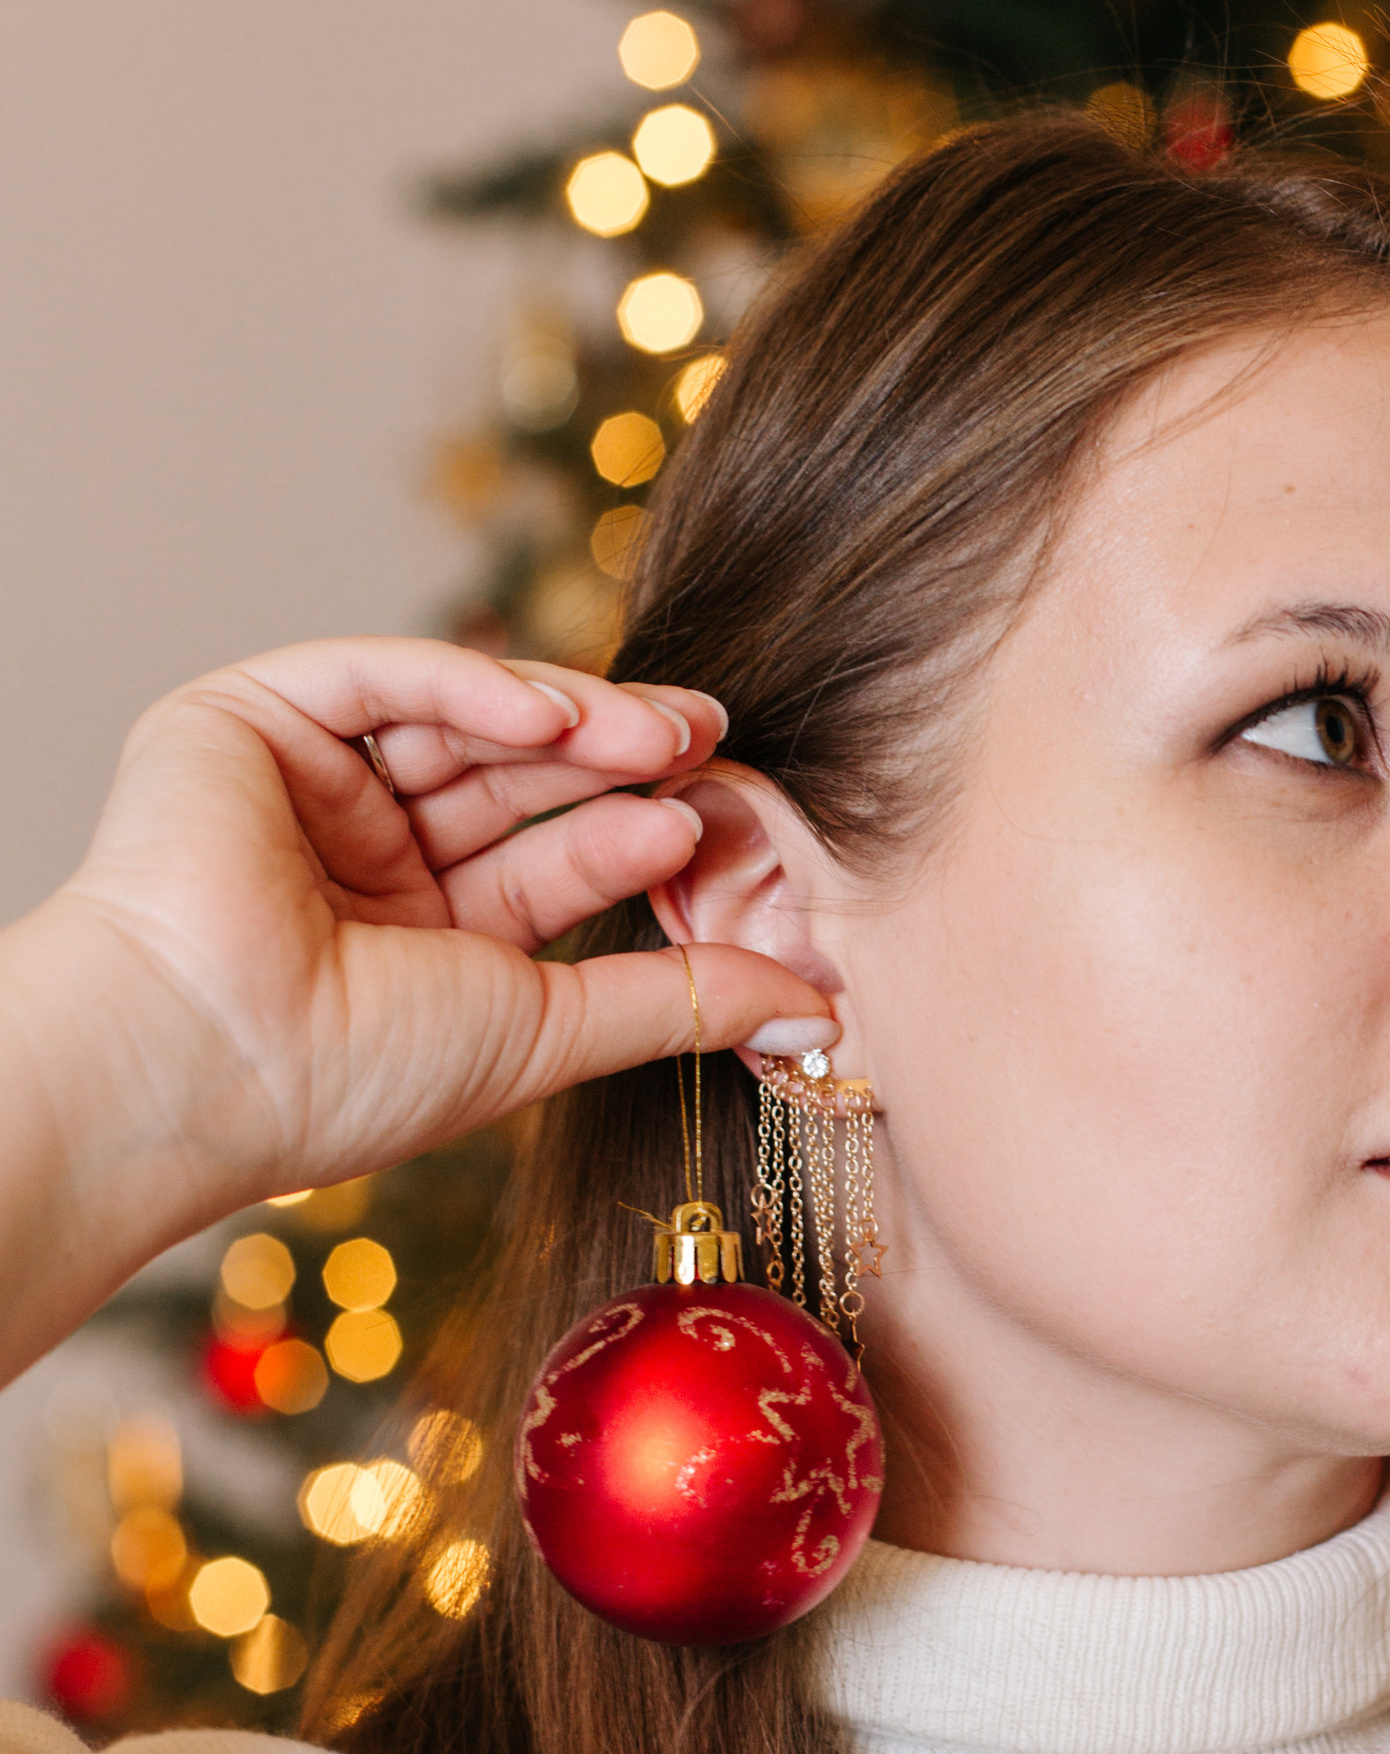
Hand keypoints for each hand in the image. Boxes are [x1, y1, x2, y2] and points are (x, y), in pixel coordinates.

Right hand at [0, 640, 834, 1375]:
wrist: (205, 1062)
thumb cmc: (350, 1077)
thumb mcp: (547, 1030)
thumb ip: (677, 1002)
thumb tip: (819, 1011)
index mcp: (411, 938)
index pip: (545, 864)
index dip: (631, 836)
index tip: (716, 823)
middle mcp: (354, 856)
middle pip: (511, 780)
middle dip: (616, 757)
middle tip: (710, 739)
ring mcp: (300, 784)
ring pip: (457, 719)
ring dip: (567, 718)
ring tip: (662, 730)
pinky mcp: (245, 720)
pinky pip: (380, 675)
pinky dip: (473, 683)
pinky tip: (555, 713)